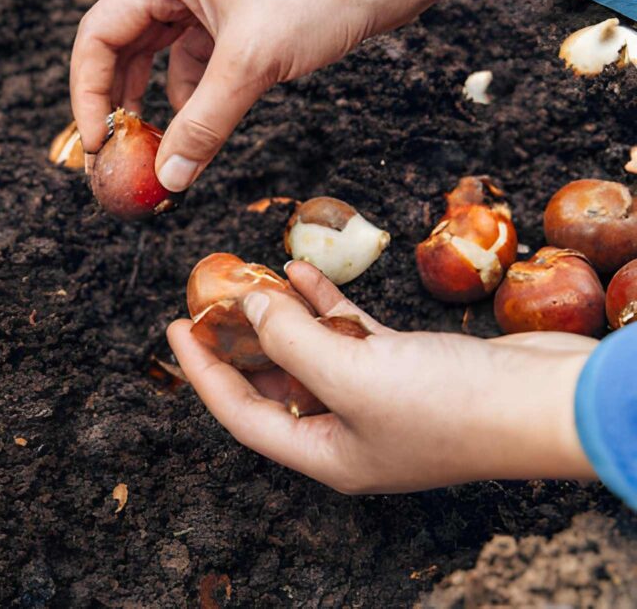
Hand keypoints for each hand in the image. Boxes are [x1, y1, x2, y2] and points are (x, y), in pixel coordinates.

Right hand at [70, 0, 500, 191]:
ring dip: (160, 106)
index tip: (96, 143)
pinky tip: (202, 129)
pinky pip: (204, 65)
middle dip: (120, 103)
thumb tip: (171, 177)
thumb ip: (204, 123)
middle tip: (119, 155)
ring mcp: (215, 1)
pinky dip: (197, 99)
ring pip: (165, 59)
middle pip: (126, 48)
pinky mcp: (247, 21)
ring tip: (160, 150)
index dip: (88, 92)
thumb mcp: (252, 61)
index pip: (99, 35)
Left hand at [167, 261, 596, 493]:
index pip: (242, 413)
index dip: (203, 371)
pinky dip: (323, 305)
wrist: (550, 402)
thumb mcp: (352, 374)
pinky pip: (347, 334)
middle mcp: (345, 431)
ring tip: (249, 279)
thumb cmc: (452, 406)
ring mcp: (376, 398)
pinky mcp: (406, 366)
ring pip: (308, 354)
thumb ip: (290, 340)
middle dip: (238, 340)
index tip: (174, 328)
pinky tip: (299, 271)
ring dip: (279, 317)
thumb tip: (248, 305)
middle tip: (208, 299)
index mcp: (325, 453)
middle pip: (271, 383)